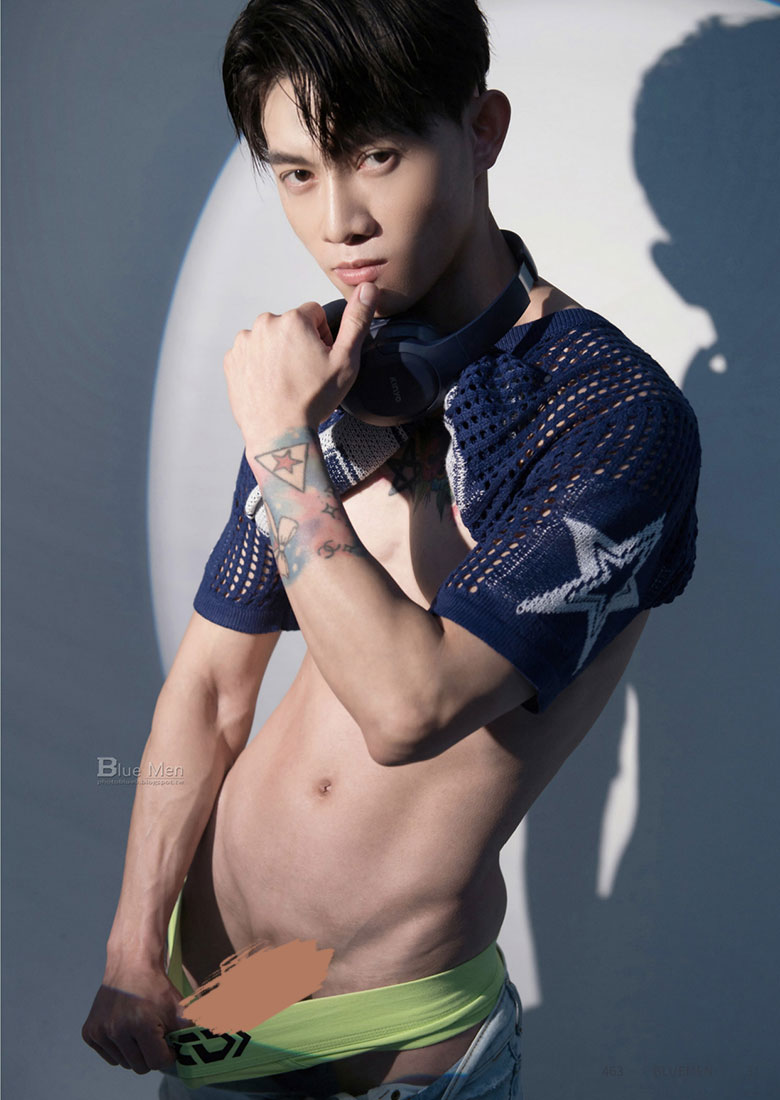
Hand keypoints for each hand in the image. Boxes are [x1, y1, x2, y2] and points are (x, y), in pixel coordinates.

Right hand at [81, 966, 193, 1073]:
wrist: (131, 964)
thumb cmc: (156, 986)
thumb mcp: (179, 1006)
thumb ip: (191, 1029)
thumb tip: (203, 1044)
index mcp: (141, 1025)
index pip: (158, 1062)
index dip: (168, 1055)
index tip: (169, 1044)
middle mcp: (117, 1030)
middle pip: (140, 1066)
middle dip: (151, 1054)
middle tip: (155, 1035)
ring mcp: (101, 1032)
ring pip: (124, 1063)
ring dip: (134, 1052)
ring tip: (140, 1030)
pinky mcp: (89, 1032)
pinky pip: (109, 1056)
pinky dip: (118, 1049)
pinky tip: (125, 1030)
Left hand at [223, 282, 377, 446]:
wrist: (279, 433)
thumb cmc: (312, 399)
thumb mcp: (345, 361)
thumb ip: (357, 321)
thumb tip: (368, 288)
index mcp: (293, 320)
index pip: (314, 314)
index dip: (323, 337)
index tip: (321, 359)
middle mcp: (264, 324)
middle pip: (290, 324)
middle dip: (299, 342)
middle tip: (305, 373)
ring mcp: (244, 342)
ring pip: (269, 338)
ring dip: (278, 352)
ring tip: (287, 381)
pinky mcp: (232, 360)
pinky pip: (251, 353)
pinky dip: (260, 365)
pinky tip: (270, 384)